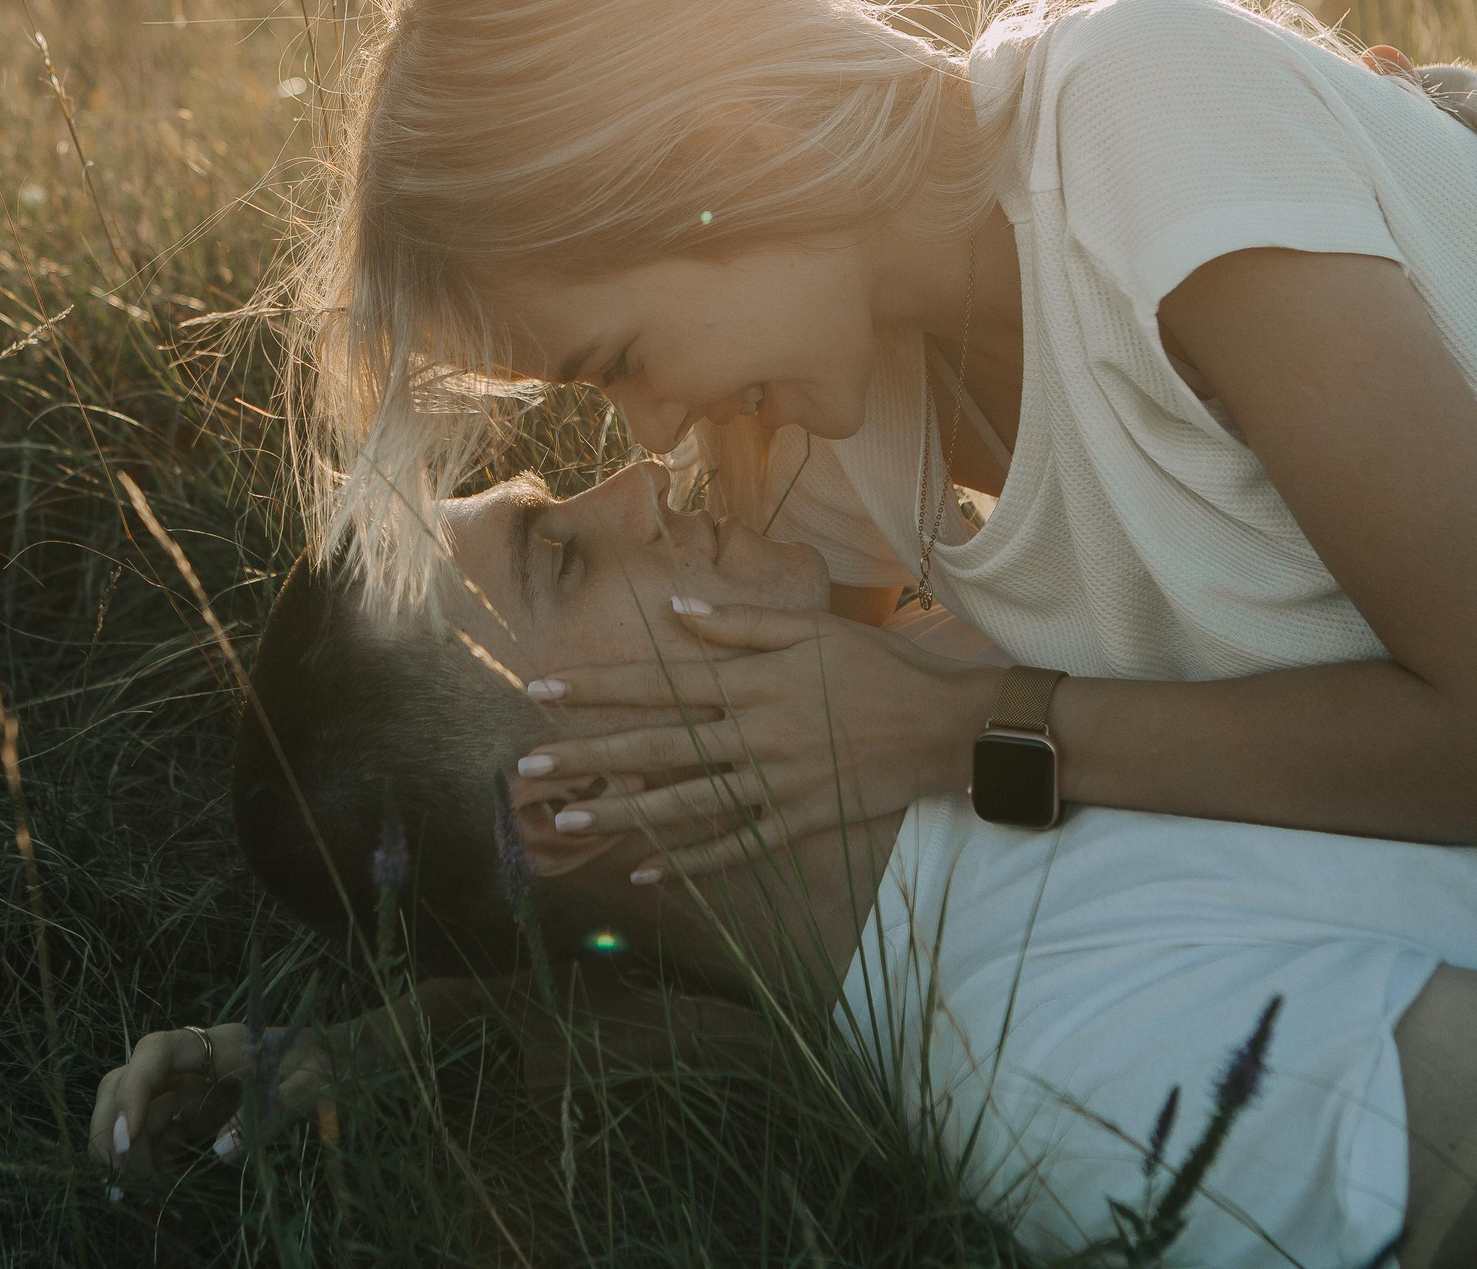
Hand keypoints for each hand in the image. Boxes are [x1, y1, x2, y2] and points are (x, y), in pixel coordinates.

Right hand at [88, 1022, 335, 1188]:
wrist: (335, 1062)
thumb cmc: (324, 1063)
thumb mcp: (310, 1084)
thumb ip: (269, 1113)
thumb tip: (221, 1152)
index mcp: (217, 1043)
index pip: (156, 1050)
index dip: (134, 1087)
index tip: (131, 1133)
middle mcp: (191, 1062)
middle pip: (125, 1078)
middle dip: (112, 1121)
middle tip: (120, 1169)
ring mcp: (187, 1087)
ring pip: (131, 1108)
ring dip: (124, 1145)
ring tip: (144, 1181)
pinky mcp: (190, 1114)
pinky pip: (152, 1133)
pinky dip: (144, 1157)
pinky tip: (158, 1179)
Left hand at [510, 599, 988, 878]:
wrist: (946, 726)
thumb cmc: (879, 667)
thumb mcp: (812, 628)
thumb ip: (741, 624)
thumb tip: (677, 608)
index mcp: (753, 681)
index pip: (659, 682)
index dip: (597, 686)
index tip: (542, 687)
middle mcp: (755, 734)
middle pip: (657, 747)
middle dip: (589, 755)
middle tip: (530, 766)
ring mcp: (776, 782)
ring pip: (685, 803)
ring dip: (622, 813)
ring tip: (567, 820)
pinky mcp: (799, 819)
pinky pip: (735, 845)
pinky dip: (690, 860)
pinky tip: (644, 868)